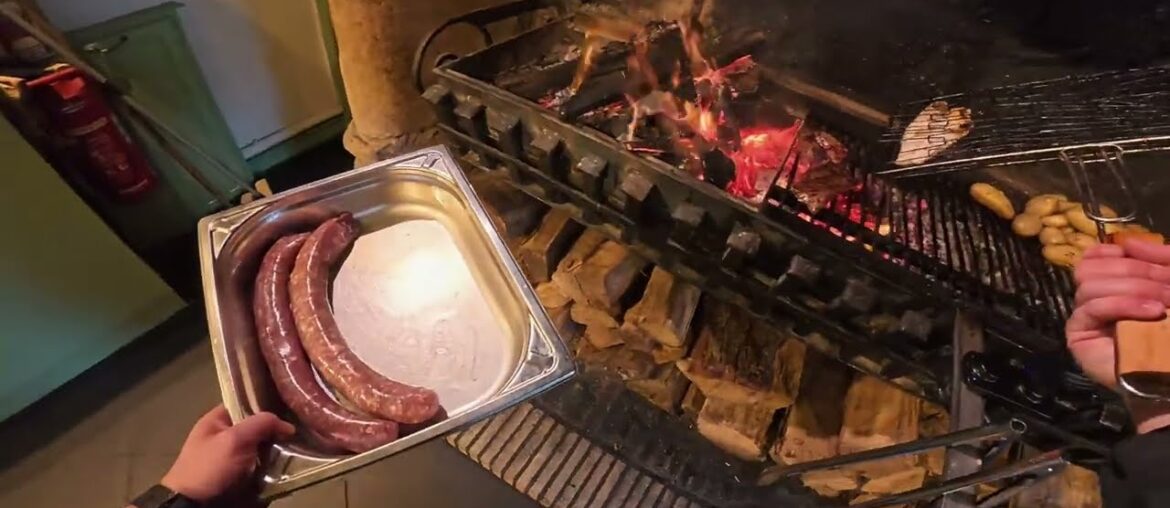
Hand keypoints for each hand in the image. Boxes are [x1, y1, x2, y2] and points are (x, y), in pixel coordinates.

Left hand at [160, 405, 294, 503]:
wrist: (194, 504)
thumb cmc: (209, 466)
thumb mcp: (235, 440)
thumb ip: (261, 424)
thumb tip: (288, 425)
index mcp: (217, 419)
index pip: (245, 403)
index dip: (265, 404)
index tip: (287, 409)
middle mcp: (224, 434)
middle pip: (255, 426)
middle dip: (273, 430)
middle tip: (293, 433)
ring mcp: (230, 455)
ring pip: (259, 445)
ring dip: (274, 449)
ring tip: (294, 448)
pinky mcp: (237, 472)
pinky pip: (259, 463)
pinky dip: (270, 464)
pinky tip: (284, 462)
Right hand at [1068, 241, 1169, 432]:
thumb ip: (1160, 258)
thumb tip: (1127, 242)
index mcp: (1112, 283)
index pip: (1094, 255)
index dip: (1115, 250)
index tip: (1140, 255)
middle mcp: (1094, 297)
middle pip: (1091, 265)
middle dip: (1135, 270)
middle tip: (1169, 287)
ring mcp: (1085, 317)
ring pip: (1090, 283)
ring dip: (1134, 288)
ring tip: (1163, 305)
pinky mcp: (1079, 336)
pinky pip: (1090, 308)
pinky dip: (1124, 304)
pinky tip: (1152, 313)